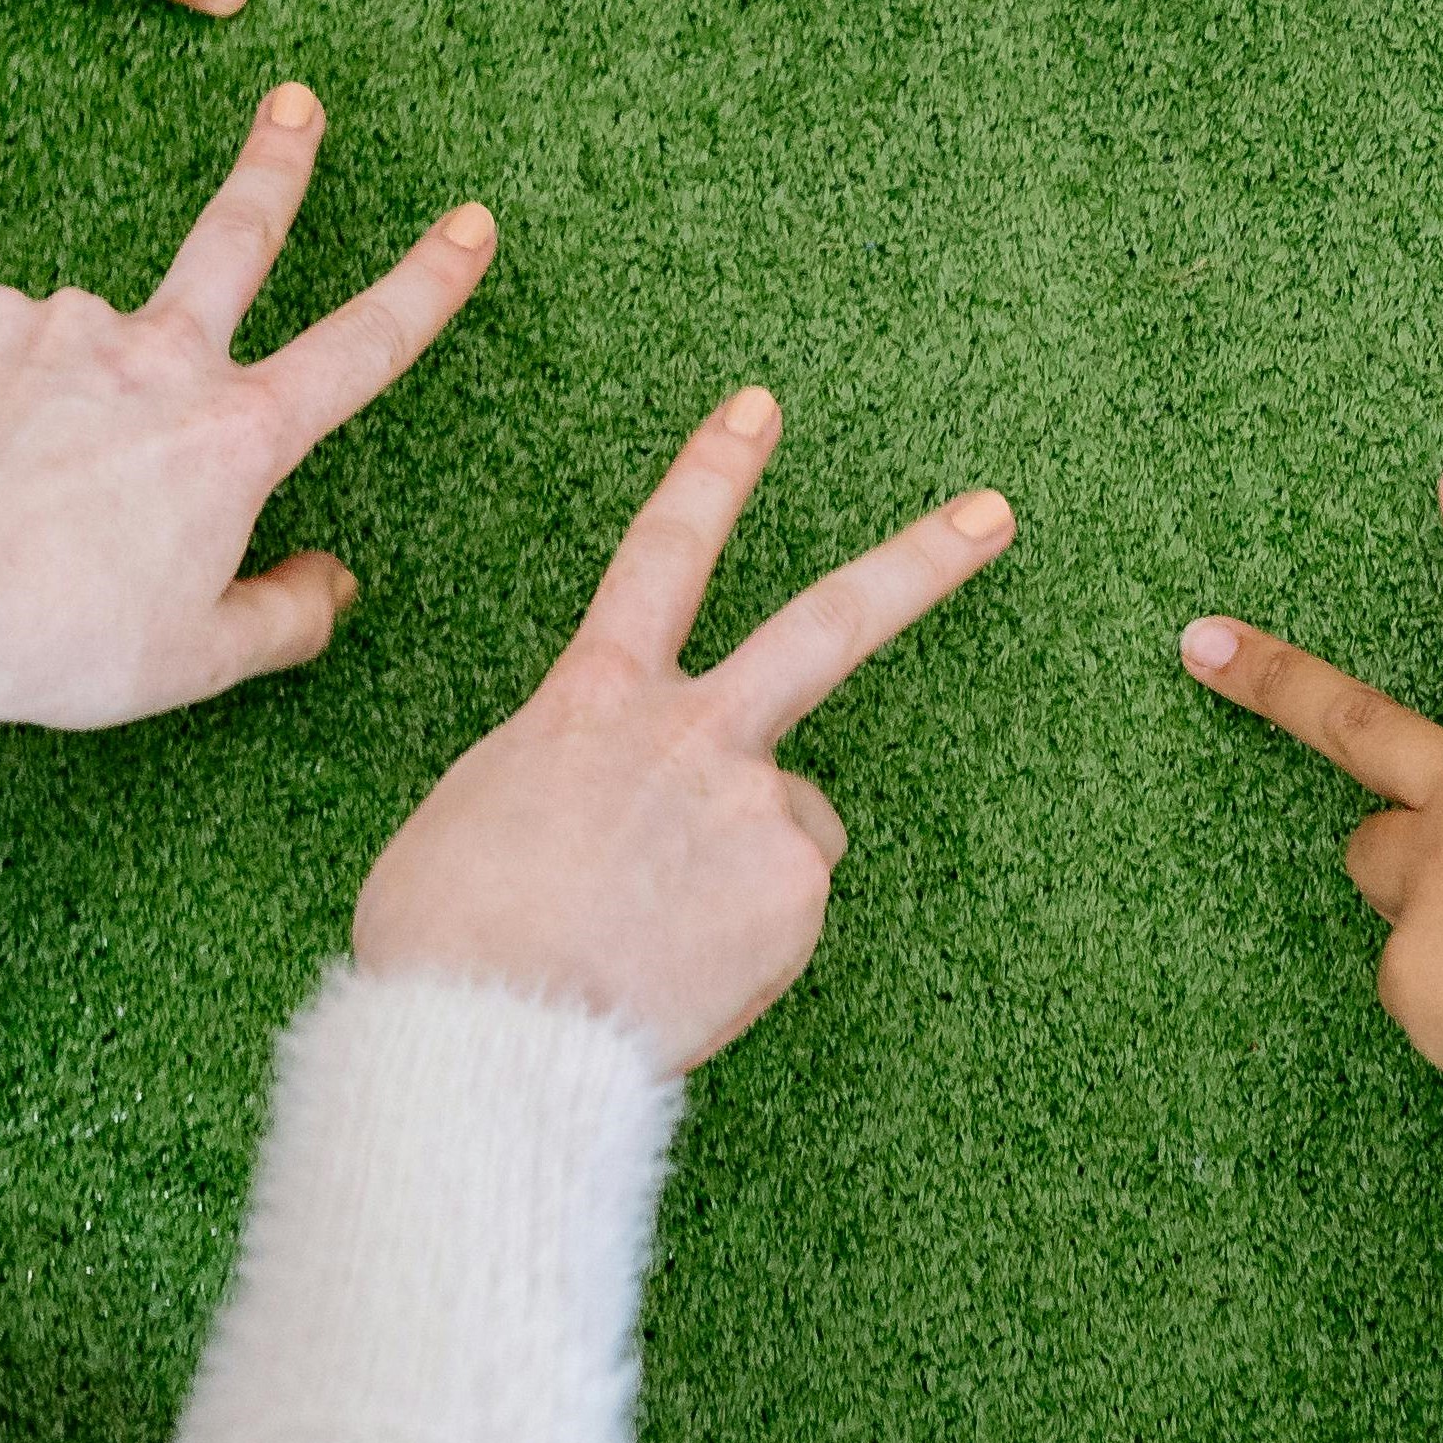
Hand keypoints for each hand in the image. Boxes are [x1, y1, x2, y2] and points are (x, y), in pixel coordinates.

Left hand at [0, 81, 498, 723]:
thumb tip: (333, 580)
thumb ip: (286, 616)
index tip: (470, 225)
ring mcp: (70, 325)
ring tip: (26, 483)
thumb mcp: (196, 659)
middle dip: (279, 164)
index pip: (363, 346)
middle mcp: (164, 356)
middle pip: (239, 236)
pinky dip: (1, 392)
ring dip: (78, 389)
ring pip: (95, 344)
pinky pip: (8, 349)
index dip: (428, 284)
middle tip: (295, 104)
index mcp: (237, 435)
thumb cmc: (60, 636)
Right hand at [351, 386, 1013, 1066]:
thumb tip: (615, 818)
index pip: (662, 552)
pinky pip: (784, 914)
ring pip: (792, 823)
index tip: (760, 408)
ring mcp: (756, 808)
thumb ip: (572, 782)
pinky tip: (679, 977)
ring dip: (749, 868)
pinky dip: (744, 947)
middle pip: (828, 623)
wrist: (490, 1033)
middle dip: (920, 563)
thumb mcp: (478, 815)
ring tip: (660, 935)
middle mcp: (693, 733)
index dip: (713, 474)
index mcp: (596, 699)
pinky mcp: (794, 894)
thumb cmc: (448, 938)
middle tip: (994, 513)